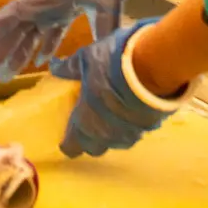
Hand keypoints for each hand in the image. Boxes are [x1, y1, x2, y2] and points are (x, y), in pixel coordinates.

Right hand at [0, 0, 168, 80]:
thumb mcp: (108, 1)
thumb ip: (104, 28)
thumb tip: (104, 57)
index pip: (12, 14)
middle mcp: (44, 2)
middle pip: (15, 29)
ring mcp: (54, 6)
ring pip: (29, 33)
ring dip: (18, 54)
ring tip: (5, 76)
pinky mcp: (66, 9)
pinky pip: (49, 31)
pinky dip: (43, 47)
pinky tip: (38, 62)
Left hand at [49, 19, 177, 157]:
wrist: (154, 66)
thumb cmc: (111, 63)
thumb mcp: (86, 58)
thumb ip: (69, 67)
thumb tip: (54, 66)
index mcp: (85, 121)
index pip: (72, 146)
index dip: (68, 143)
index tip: (66, 137)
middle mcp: (106, 134)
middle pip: (95, 149)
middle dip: (89, 140)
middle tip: (88, 123)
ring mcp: (130, 133)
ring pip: (116, 142)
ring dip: (111, 133)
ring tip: (112, 116)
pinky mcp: (149, 127)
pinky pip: (136, 132)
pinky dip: (131, 125)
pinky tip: (132, 111)